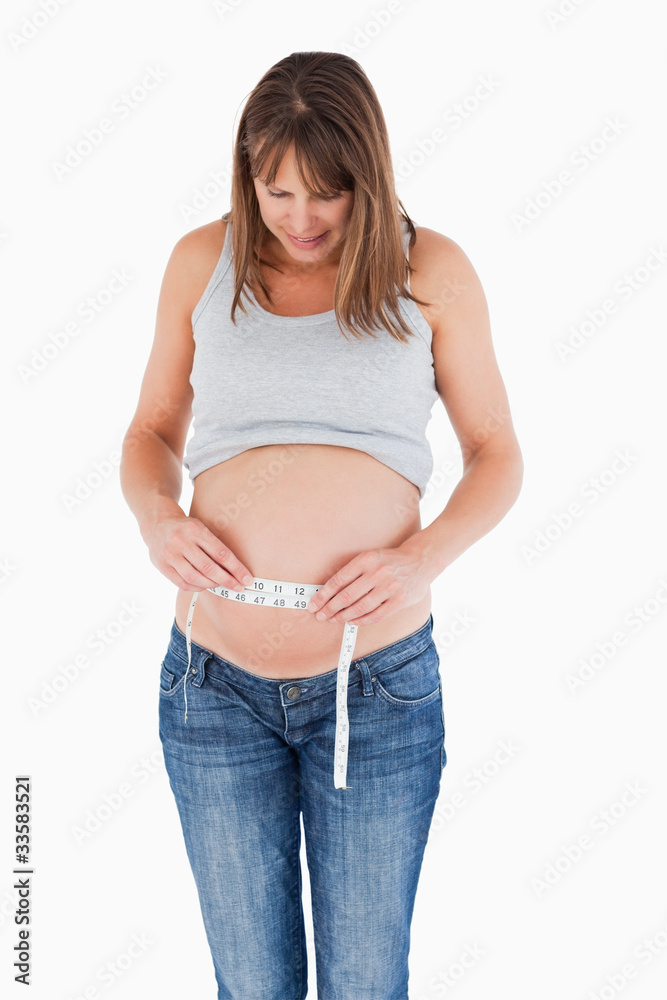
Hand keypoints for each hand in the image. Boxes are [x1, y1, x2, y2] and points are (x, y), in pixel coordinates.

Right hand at [143, 511, 253, 592]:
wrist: (157, 523)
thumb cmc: (186, 528)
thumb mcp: (200, 528)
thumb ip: (213, 546)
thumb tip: (234, 570)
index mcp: (195, 529)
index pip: (221, 552)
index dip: (236, 568)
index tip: (247, 578)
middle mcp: (181, 541)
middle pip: (208, 567)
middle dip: (226, 580)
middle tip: (238, 587)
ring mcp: (170, 554)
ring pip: (195, 577)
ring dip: (211, 585)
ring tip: (220, 585)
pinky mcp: (162, 566)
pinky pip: (182, 583)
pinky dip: (197, 587)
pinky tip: (204, 586)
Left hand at [306, 541, 431, 626]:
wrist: (421, 560)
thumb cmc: (390, 560)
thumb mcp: (371, 557)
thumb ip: (354, 572)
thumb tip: (329, 591)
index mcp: (366, 559)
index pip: (339, 580)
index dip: (323, 595)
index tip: (314, 603)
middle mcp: (377, 573)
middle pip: (346, 596)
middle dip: (330, 608)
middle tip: (320, 615)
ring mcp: (389, 588)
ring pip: (360, 607)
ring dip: (343, 616)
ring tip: (334, 619)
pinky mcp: (399, 601)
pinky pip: (376, 615)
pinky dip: (361, 620)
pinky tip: (352, 621)